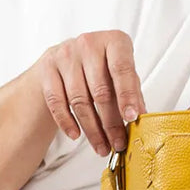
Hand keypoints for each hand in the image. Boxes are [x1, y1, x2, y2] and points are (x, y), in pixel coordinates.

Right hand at [35, 29, 147, 156]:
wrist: (66, 59)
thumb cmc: (102, 68)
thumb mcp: (121, 75)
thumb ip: (132, 93)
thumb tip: (141, 117)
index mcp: (114, 41)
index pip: (122, 70)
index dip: (127, 96)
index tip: (131, 118)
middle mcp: (89, 43)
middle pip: (100, 91)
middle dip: (111, 123)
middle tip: (118, 144)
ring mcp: (66, 54)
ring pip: (79, 100)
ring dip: (92, 129)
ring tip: (102, 147)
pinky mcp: (47, 67)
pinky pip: (57, 102)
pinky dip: (67, 122)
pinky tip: (76, 136)